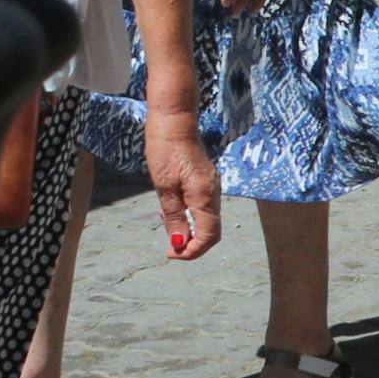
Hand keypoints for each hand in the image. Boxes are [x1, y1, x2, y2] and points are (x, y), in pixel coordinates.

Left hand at [144, 110, 222, 259]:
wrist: (174, 123)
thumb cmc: (165, 151)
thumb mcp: (164, 186)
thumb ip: (174, 216)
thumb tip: (179, 244)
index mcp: (205, 196)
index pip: (208, 236)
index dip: (191, 251)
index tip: (170, 254)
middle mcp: (214, 194)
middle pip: (212, 231)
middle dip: (192, 244)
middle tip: (168, 247)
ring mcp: (213, 188)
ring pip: (208, 220)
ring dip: (190, 230)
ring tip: (165, 223)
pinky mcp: (207, 182)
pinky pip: (204, 208)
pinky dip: (190, 217)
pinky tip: (172, 208)